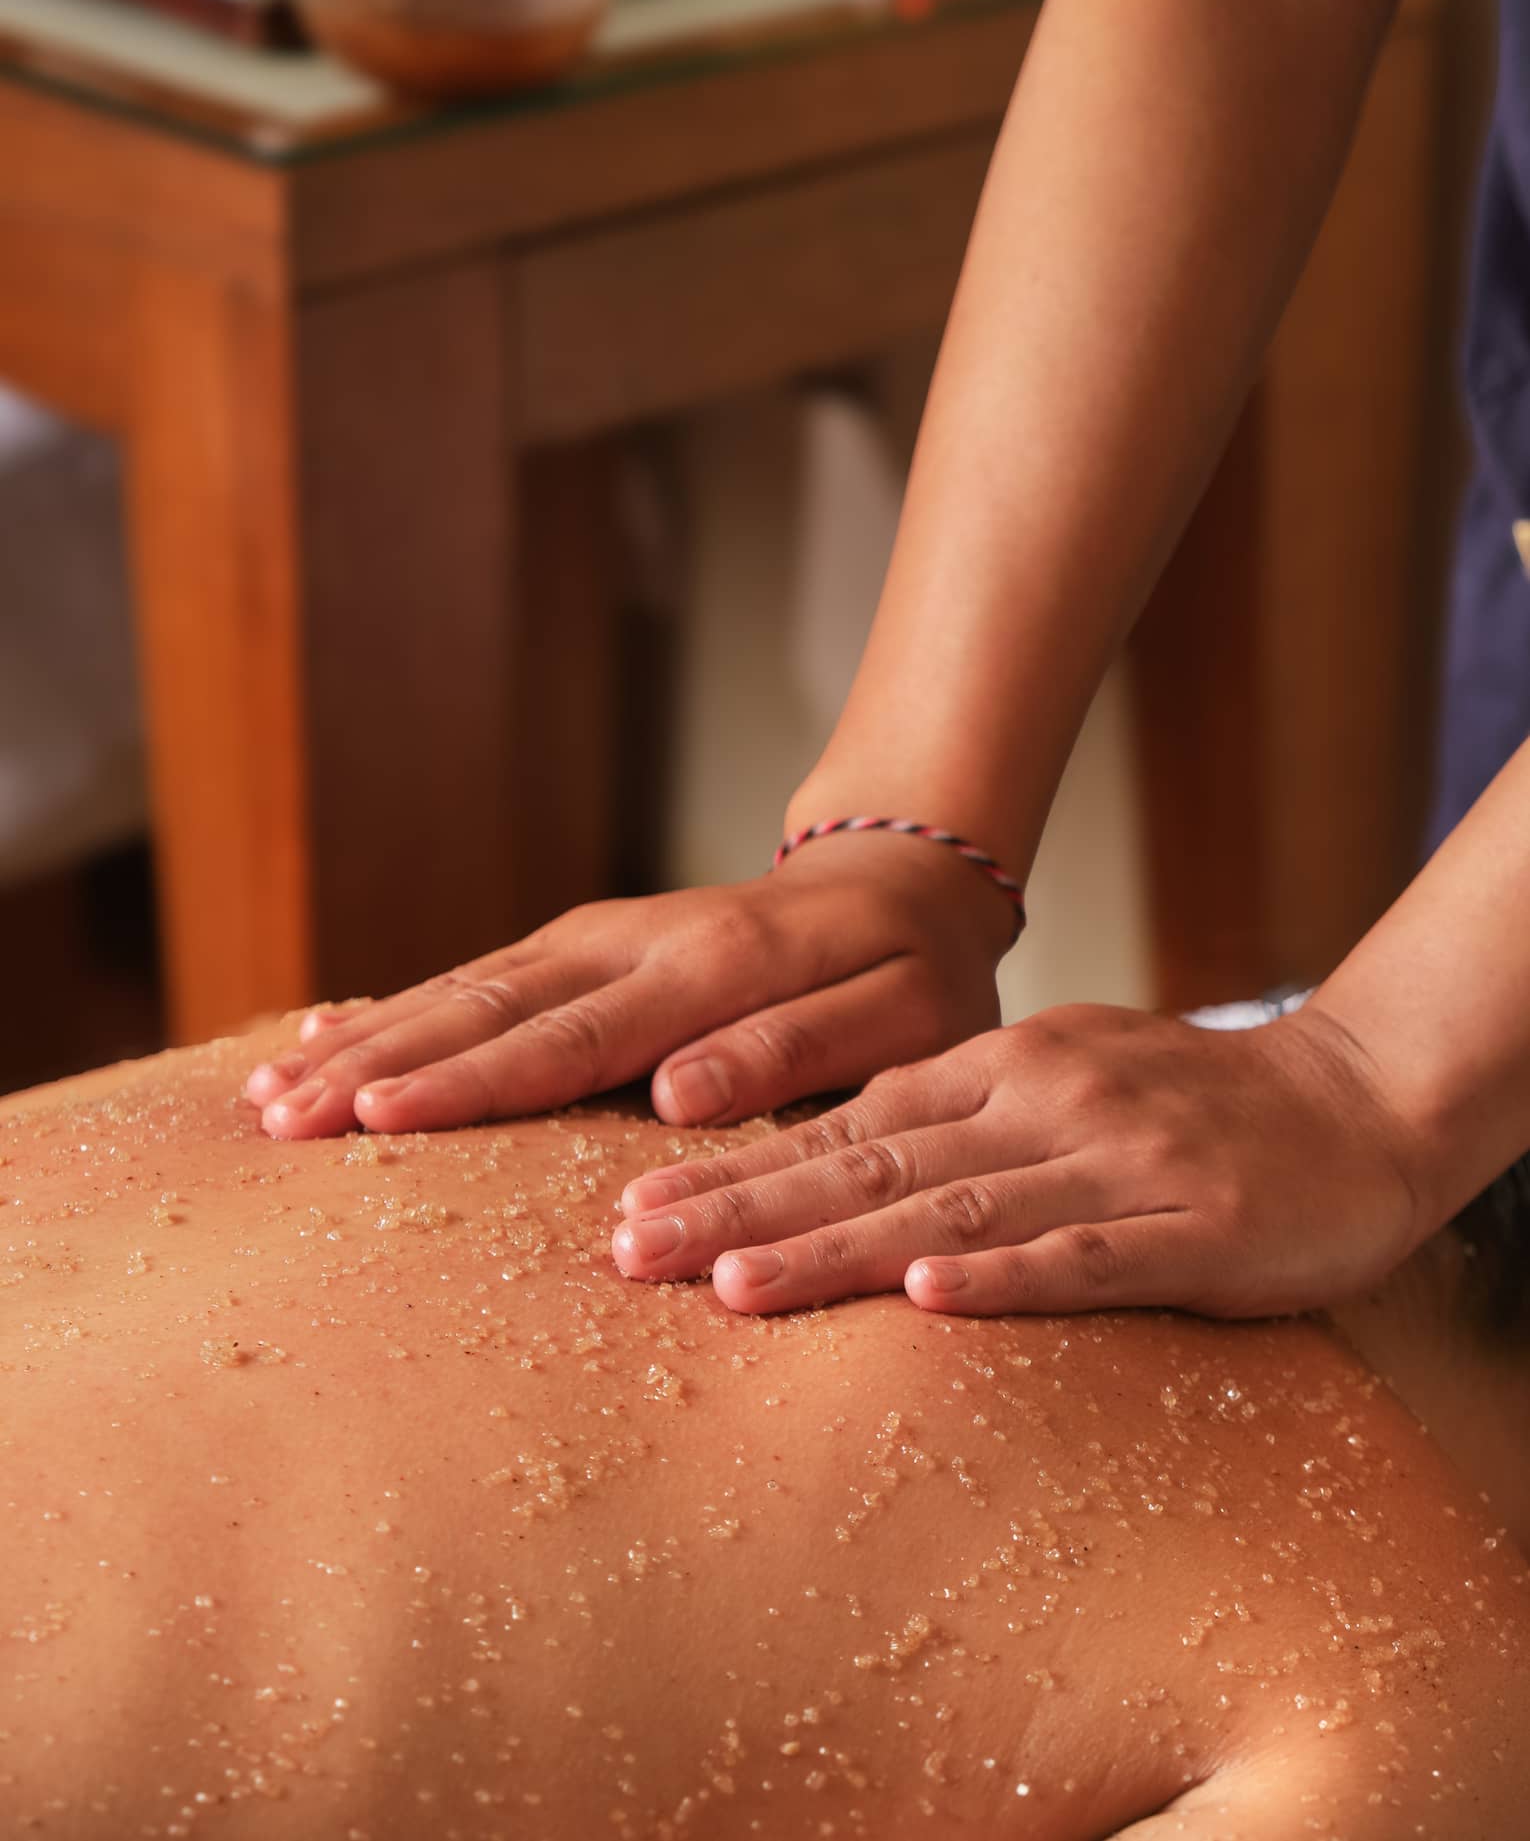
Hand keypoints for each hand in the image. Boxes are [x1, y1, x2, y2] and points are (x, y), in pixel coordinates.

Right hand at [244, 832, 1012, 1139]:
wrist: (898, 881)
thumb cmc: (911, 973)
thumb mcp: (904, 1016)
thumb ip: (802, 1048)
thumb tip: (678, 1092)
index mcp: (712, 967)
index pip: (575, 1036)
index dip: (475, 1079)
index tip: (380, 1117)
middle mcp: (636, 942)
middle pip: (491, 1007)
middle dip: (382, 1066)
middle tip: (279, 1119)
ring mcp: (599, 936)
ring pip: (467, 987)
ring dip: (370, 1040)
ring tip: (273, 1089)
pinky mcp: (583, 944)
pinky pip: (480, 975)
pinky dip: (403, 1008)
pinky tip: (330, 1034)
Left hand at [612, 1001, 1435, 1318]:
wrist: (1355, 1100)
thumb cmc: (1185, 1103)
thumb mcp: (1055, 1078)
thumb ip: (950, 1116)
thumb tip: (824, 1159)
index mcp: (1001, 1067)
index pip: (845, 1124)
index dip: (737, 1171)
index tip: (633, 1213)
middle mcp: (1043, 1101)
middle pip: (870, 1163)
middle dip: (743, 1212)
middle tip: (631, 1254)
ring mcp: (1119, 1161)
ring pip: (955, 1207)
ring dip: (839, 1247)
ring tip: (734, 1286)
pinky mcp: (1196, 1225)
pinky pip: (1090, 1255)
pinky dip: (1006, 1275)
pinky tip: (929, 1297)